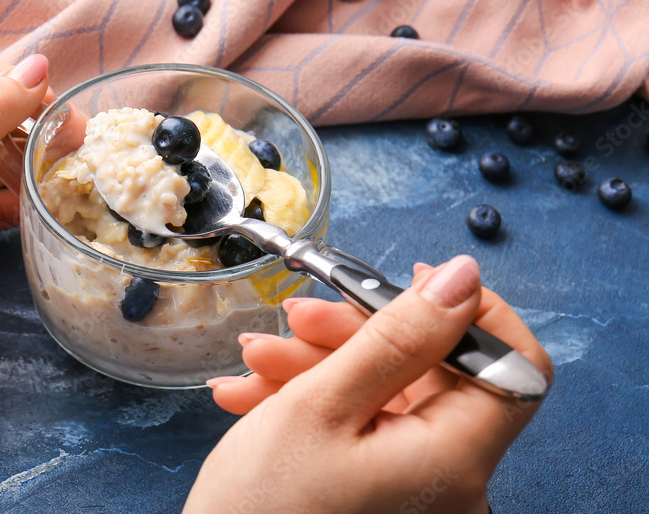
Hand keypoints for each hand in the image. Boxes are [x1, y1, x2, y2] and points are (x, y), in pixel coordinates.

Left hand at [0, 55, 50, 394]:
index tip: (57, 108)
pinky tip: (49, 209)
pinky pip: (0, 206)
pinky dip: (24, 203)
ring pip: (0, 165)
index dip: (17, 84)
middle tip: (79, 143)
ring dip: (34, 165)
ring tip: (73, 174)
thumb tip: (37, 65)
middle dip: (34, 125)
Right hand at [186, 255, 552, 513]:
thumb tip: (461, 277)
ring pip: (384, 394)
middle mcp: (448, 477)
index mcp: (453, 459)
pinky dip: (312, 401)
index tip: (411, 282)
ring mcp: (413, 486)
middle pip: (431, 373)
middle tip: (297, 316)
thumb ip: (396, 337)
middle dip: (356, 335)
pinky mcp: (378, 489)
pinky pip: (360, 426)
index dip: (469, 313)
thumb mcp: (321, 405)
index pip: (511, 366)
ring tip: (256, 358)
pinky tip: (257, 392)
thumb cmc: (262, 509)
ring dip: (317, 364)